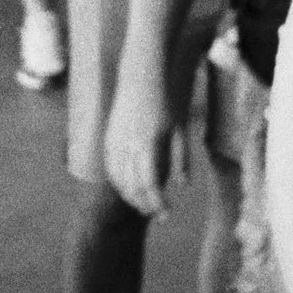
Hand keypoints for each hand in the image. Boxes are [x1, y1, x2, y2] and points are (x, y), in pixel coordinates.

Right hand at [104, 79, 186, 217]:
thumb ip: (182, 158)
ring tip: (143, 206)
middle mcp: (128, 146)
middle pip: (132, 185)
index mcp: (148, 144)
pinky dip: (119, 183)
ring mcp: (115, 142)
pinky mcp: (109, 139)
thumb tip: (183, 186)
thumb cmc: (167, 102)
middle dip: (144, 203)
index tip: (166, 214)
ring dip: (130, 196)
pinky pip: (111, 168)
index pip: (149, 184)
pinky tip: (127, 189)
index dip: (157, 202)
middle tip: (157, 215)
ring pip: (119, 179)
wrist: (142, 77)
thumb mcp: (181, 129)